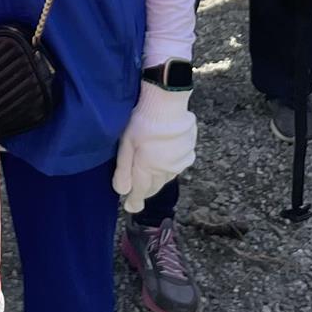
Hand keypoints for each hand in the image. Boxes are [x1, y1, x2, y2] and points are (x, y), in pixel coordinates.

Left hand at [112, 81, 196, 211]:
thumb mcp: (125, 144)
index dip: (134, 201)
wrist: (167, 103)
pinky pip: (176, 167)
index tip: (130, 207)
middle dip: (144, 191)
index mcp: (148, 168)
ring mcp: (179, 163)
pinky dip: (168, 168)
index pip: (140, 191)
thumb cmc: (142, 121)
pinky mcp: (188, 153)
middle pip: (154, 187)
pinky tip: (164, 160)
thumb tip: (122, 192)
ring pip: (165, 178)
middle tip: (137, 192)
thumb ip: (123, 170)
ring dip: (156, 179)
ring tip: (150, 175)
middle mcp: (165, 170)